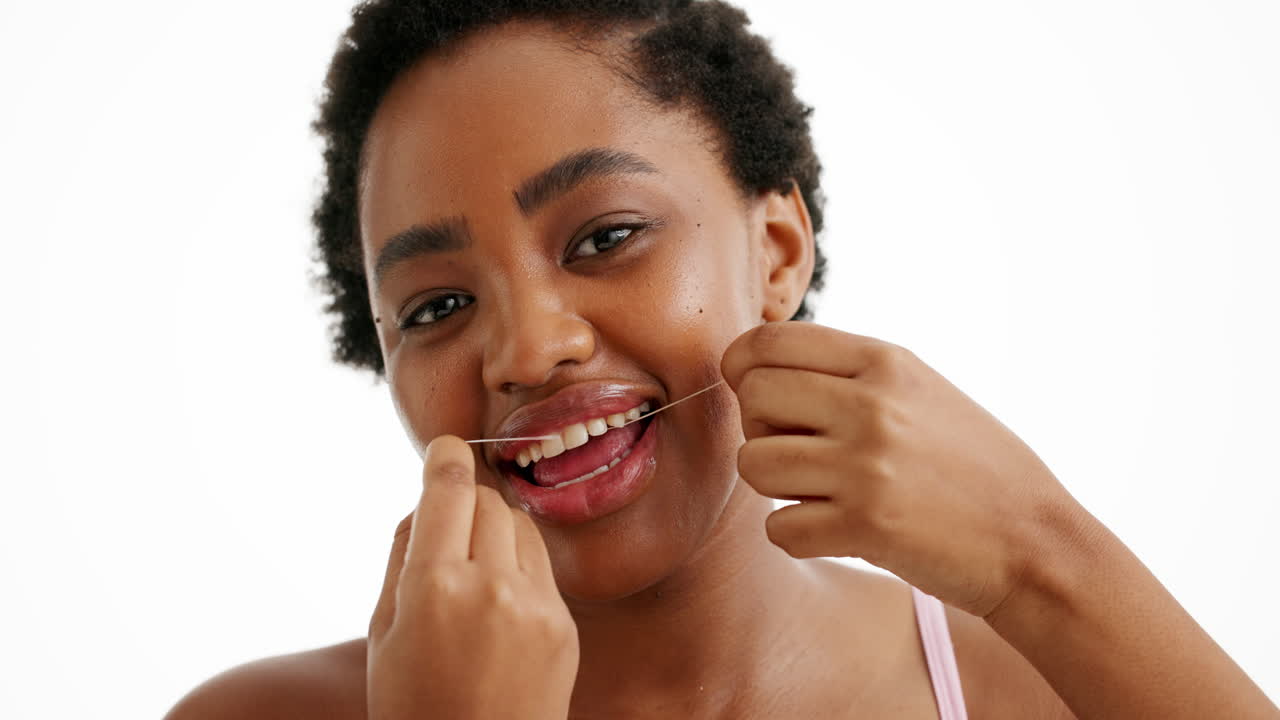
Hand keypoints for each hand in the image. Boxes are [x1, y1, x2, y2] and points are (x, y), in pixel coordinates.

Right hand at [367, 435, 578, 719]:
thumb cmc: (413, 704)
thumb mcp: (382, 633)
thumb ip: (401, 556)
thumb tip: (426, 501)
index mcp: (433, 587)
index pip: (448, 487)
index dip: (445, 456)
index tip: (445, 447)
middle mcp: (490, 587)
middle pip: (486, 500)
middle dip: (464, 502)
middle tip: (447, 527)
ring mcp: (535, 606)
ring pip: (518, 525)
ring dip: (495, 530)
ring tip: (471, 575)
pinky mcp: (564, 625)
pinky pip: (541, 566)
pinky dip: (519, 567)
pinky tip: (498, 605)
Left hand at [721, 321, 1084, 616]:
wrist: (1035, 540)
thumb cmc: (972, 465)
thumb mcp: (920, 390)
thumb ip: (847, 372)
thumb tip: (757, 364)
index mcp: (885, 362)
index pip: (769, 341)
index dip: (743, 368)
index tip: (756, 395)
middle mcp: (872, 405)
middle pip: (752, 397)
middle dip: (759, 428)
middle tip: (796, 450)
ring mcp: (867, 466)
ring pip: (753, 463)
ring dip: (774, 487)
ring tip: (817, 493)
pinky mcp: (865, 527)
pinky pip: (778, 528)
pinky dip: (795, 536)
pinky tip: (832, 532)